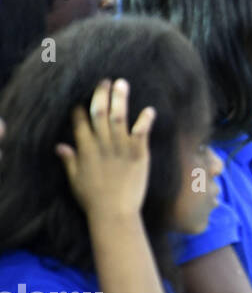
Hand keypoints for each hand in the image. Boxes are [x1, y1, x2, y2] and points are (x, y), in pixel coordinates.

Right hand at [54, 79, 155, 221]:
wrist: (114, 212)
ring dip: (121, 99)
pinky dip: (146, 120)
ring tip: (122, 83)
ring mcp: (121, 148)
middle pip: (99, 113)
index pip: (80, 123)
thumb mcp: (75, 180)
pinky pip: (142, 132)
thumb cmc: (93, 199)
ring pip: (119, 117)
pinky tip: (150, 109)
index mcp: (85, 150)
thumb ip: (69, 161)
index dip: (81, 108)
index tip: (83, 97)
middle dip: (101, 95)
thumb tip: (59, 146)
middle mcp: (102, 145)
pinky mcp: (139, 154)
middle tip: (104, 80)